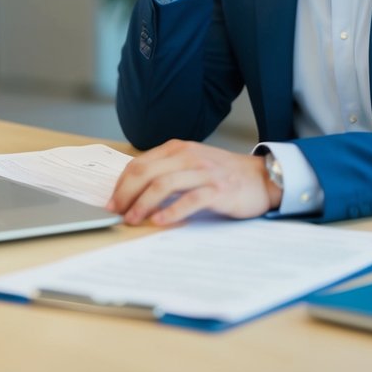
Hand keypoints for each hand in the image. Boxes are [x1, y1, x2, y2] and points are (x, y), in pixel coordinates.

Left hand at [107, 139, 281, 225]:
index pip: (139, 163)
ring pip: (164, 184)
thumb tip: (132, 192)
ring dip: (143, 203)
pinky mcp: (218, 189)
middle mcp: (188, 156)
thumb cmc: (222, 174)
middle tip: (116, 212)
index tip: (111, 202)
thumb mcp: (191, 165)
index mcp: (178, 149)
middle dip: (125, 193)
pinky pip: (190, 199)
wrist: (261, 178)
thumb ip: (166, 171)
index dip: (121, 183)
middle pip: (146, 172)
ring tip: (133, 219)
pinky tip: (160, 222)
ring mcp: (204, 172)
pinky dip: (172, 211)